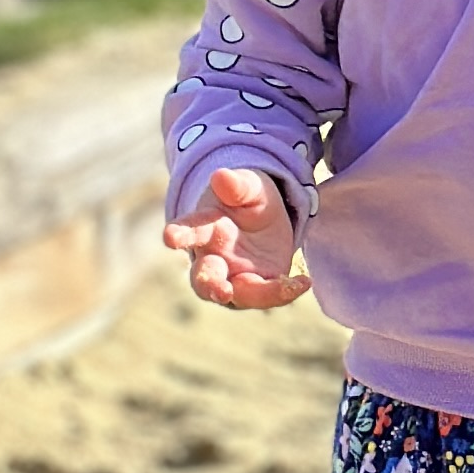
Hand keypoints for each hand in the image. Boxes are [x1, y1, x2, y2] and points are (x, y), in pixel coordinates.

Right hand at [164, 163, 311, 308]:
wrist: (265, 221)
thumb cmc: (247, 200)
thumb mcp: (249, 187)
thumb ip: (238, 185)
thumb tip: (221, 175)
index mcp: (205, 227)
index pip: (190, 230)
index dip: (180, 233)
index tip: (169, 236)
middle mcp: (213, 258)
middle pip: (203, 277)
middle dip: (209, 283)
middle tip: (220, 289)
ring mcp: (232, 277)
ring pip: (231, 294)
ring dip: (249, 296)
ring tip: (280, 287)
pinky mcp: (255, 288)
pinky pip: (264, 296)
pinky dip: (282, 292)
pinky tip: (303, 282)